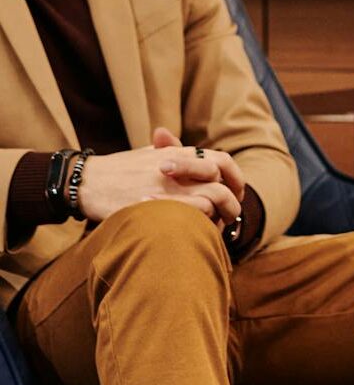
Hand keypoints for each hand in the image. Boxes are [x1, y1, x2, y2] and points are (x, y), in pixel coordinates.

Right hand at [75, 127, 244, 226]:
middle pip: (221, 183)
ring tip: (217, 228)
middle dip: (232, 202)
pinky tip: (197, 232)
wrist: (86, 181)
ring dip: (219, 215)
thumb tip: (194, 157)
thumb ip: (172, 152)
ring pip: (211, 199)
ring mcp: (167, 185)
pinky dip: (200, 223)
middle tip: (231, 216)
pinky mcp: (156, 204)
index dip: (235, 178)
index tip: (236, 193)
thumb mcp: (148, 155)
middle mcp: (178, 166)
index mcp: (179, 152)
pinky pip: (191, 212)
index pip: (223, 161)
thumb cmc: (118, 169)